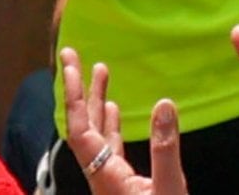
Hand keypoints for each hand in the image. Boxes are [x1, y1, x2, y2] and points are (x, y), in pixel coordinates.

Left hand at [58, 51, 183, 194]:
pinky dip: (109, 124)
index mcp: (104, 176)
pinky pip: (108, 147)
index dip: (74, 96)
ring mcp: (109, 180)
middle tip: (72, 56)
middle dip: (79, 90)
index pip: (79, 130)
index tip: (70, 66)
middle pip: (83, 128)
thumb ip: (165, 149)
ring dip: (95, 102)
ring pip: (96, 136)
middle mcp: (100, 176)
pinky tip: (113, 109)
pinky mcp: (121, 184)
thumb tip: (164, 104)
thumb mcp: (168, 189)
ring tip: (100, 72)